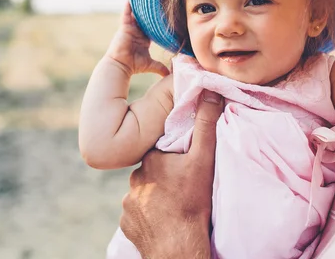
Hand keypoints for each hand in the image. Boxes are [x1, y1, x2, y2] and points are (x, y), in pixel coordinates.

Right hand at [106, 1, 168, 76]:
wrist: (121, 65)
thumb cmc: (134, 65)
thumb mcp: (150, 64)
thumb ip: (160, 67)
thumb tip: (170, 75)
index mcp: (143, 39)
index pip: (152, 27)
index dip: (157, 21)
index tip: (165, 14)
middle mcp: (136, 32)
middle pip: (145, 18)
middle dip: (149, 10)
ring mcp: (130, 28)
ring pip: (136, 14)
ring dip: (139, 5)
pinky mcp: (124, 26)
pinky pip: (126, 13)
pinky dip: (128, 5)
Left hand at [120, 90, 223, 258]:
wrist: (177, 246)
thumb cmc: (192, 201)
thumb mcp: (204, 159)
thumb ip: (206, 123)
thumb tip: (208, 90)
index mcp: (151, 158)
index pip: (161, 149)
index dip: (174, 154)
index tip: (185, 162)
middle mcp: (135, 178)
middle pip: (152, 170)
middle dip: (165, 173)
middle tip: (183, 183)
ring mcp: (128, 202)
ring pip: (144, 191)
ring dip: (157, 194)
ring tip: (175, 202)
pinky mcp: (127, 223)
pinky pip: (138, 212)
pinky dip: (149, 213)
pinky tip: (163, 217)